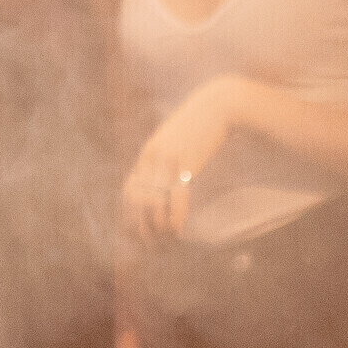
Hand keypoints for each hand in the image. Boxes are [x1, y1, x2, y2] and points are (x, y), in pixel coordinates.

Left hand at [122, 82, 236, 242]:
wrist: (218, 104)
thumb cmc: (199, 123)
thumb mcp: (175, 139)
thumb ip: (166, 157)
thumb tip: (166, 178)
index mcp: (148, 153)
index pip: (129, 189)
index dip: (130, 214)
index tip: (138, 231)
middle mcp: (152, 158)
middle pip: (136, 199)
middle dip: (139, 226)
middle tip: (150, 243)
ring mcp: (168, 160)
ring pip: (152, 201)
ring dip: (157, 225)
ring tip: (166, 238)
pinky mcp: (187, 162)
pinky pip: (176, 196)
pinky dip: (175, 216)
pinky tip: (178, 229)